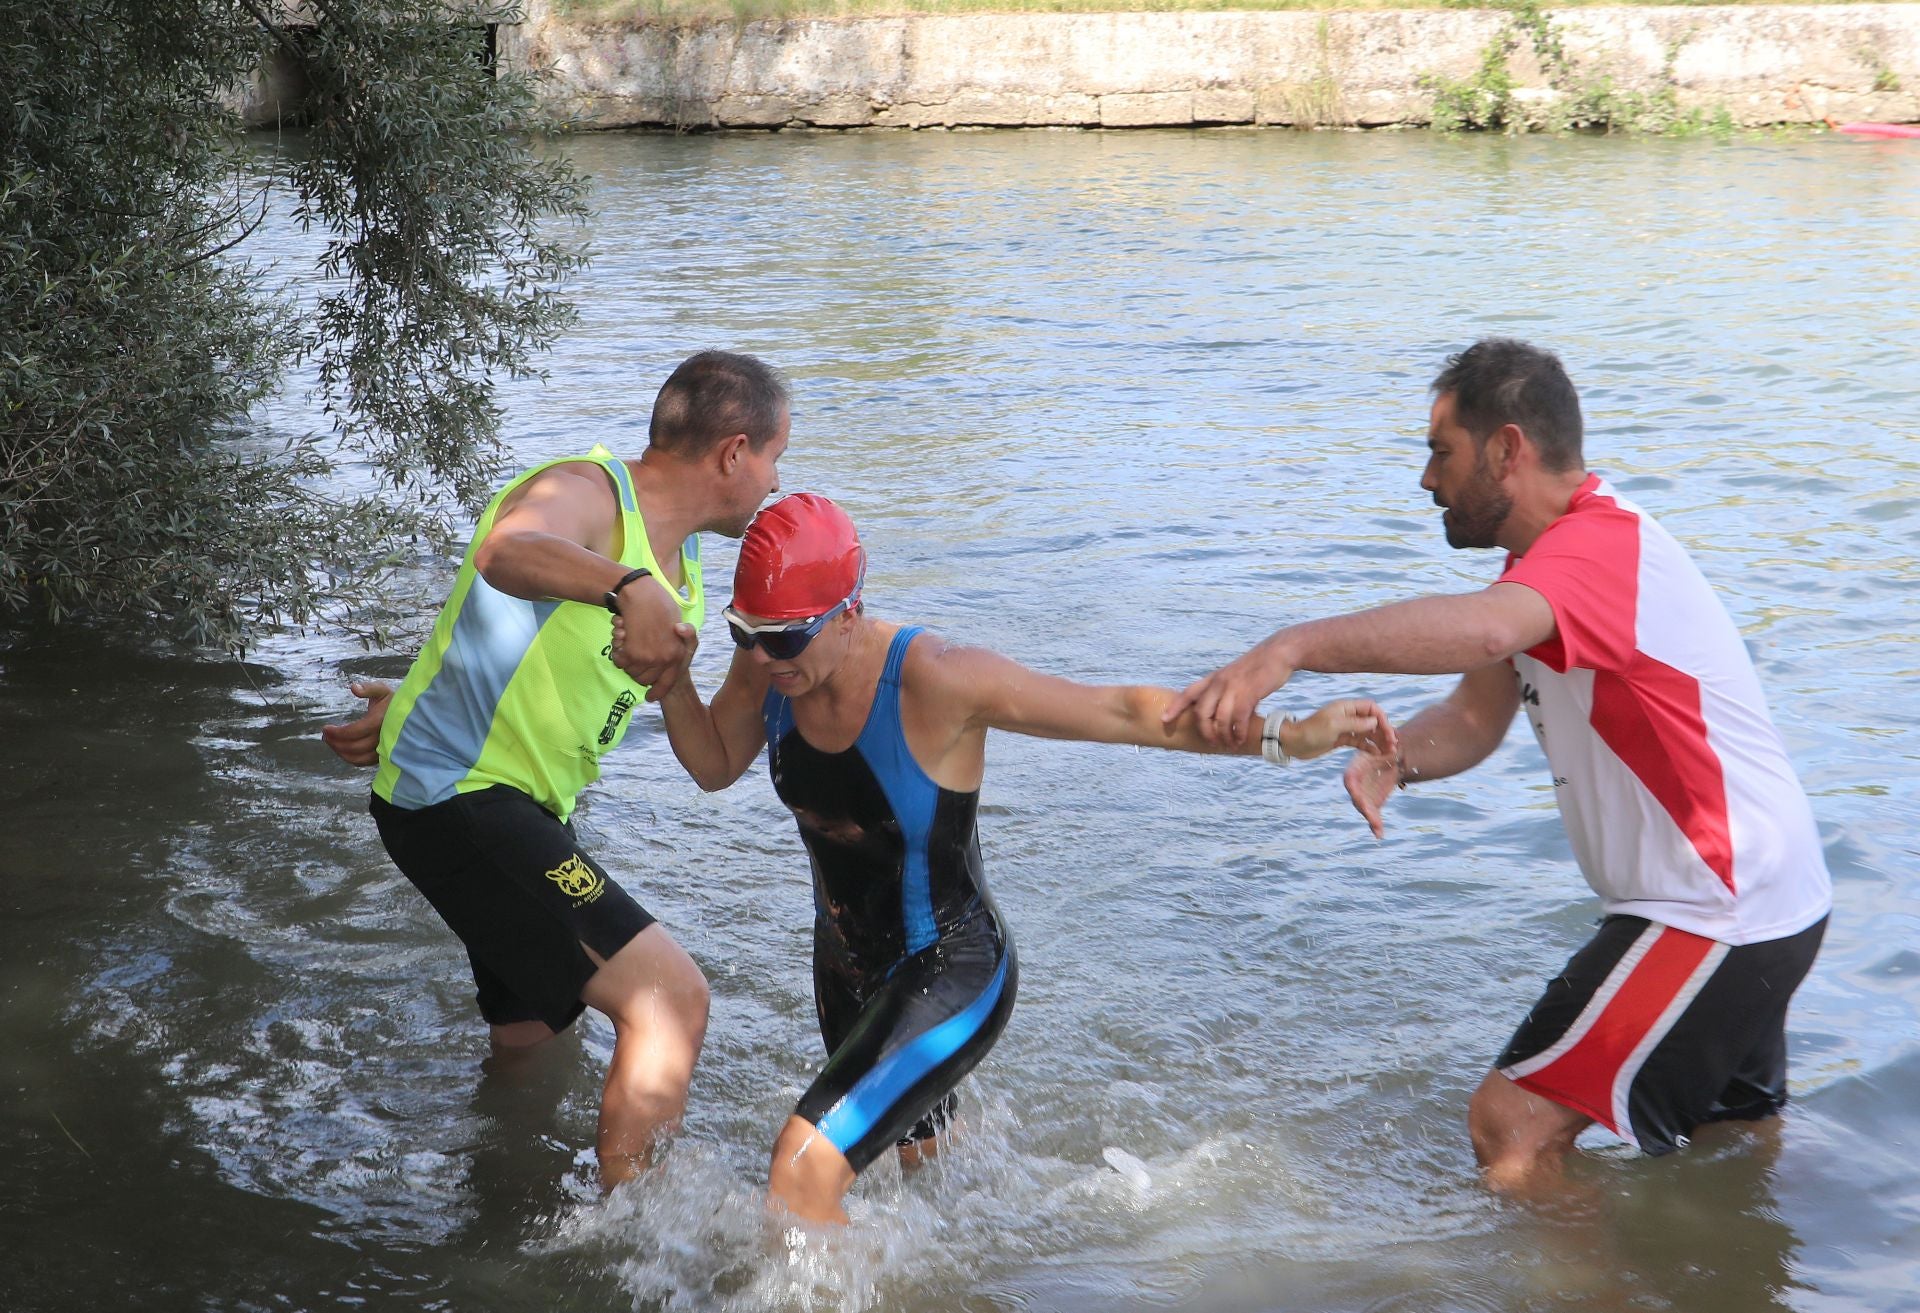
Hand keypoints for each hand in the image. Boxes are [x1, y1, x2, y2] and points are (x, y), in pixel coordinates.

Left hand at [320, 680, 393, 766]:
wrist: (412, 716)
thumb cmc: (393, 702)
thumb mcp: (382, 690)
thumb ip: (368, 688)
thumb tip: (353, 687)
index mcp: (379, 721)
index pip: (354, 732)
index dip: (337, 732)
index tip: (325, 728)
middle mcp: (383, 738)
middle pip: (353, 747)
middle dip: (335, 742)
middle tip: (325, 735)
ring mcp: (384, 749)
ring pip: (358, 758)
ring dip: (341, 752)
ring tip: (330, 742)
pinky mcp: (383, 756)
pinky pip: (364, 762)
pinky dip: (350, 759)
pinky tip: (342, 750)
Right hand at [609, 580, 689, 698]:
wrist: (642, 592)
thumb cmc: (659, 605)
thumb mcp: (677, 624)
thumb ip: (683, 641)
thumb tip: (675, 647)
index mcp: (679, 653)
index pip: (669, 682)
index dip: (658, 691)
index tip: (650, 696)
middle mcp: (666, 659)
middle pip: (645, 679)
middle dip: (636, 671)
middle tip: (631, 655)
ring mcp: (650, 658)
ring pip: (631, 671)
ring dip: (625, 659)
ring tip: (626, 638)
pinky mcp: (634, 653)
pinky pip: (620, 662)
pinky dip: (617, 651)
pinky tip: (621, 635)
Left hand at [1163, 638, 1294, 744]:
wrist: (1277, 653)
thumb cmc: (1257, 667)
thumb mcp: (1233, 675)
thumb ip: (1224, 690)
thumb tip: (1221, 712)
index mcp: (1213, 678)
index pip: (1189, 693)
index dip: (1175, 707)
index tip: (1164, 720)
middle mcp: (1219, 682)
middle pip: (1201, 712)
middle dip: (1204, 731)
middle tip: (1212, 743)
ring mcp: (1233, 687)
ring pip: (1219, 719)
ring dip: (1223, 735)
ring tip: (1229, 744)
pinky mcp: (1249, 693)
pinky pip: (1238, 718)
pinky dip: (1238, 732)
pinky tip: (1240, 738)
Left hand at [1287, 698, 1397, 761]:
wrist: (1293, 743)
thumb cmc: (1311, 731)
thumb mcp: (1334, 726)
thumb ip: (1355, 723)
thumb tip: (1374, 722)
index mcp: (1346, 707)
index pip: (1371, 708)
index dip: (1381, 719)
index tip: (1387, 732)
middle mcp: (1347, 716)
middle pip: (1371, 721)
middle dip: (1383, 731)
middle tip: (1393, 745)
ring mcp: (1345, 728)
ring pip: (1367, 732)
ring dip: (1379, 740)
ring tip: (1389, 751)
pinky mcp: (1341, 739)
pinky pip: (1359, 742)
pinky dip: (1369, 747)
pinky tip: (1376, 754)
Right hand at [1343, 748, 1398, 839]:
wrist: (1393, 756)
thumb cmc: (1386, 745)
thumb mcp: (1384, 742)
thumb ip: (1388, 742)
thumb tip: (1398, 739)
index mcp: (1354, 768)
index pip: (1351, 781)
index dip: (1355, 791)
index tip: (1360, 799)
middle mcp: (1356, 784)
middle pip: (1357, 798)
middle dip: (1365, 809)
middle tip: (1372, 818)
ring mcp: (1363, 794)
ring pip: (1365, 809)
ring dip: (1371, 819)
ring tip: (1378, 830)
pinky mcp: (1372, 803)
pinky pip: (1372, 815)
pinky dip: (1375, 825)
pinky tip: (1379, 834)